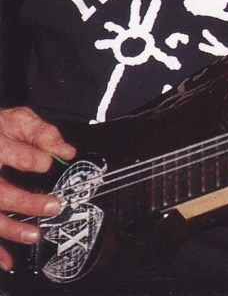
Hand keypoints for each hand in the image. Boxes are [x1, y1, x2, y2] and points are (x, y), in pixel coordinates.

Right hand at [0, 106, 75, 271]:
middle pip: (1, 193)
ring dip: (12, 229)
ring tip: (35, 235)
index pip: (16, 156)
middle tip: (54, 207)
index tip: (49, 163)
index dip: (36, 161)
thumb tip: (66, 152)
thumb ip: (42, 133)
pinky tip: (8, 261)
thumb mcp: (18, 120)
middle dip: (27, 203)